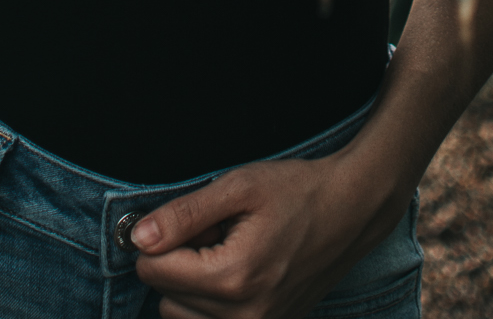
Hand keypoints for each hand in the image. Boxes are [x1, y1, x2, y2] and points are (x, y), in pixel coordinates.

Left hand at [132, 153, 398, 318]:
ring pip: (182, 316)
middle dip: (181, 262)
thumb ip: (185, 213)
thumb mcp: (240, 186)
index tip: (202, 221)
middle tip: (221, 233)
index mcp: (232, 276)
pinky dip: (213, 302)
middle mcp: (243, 314)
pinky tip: (241, 272)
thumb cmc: (299, 190)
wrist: (354, 208)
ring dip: (194, 286)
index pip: (152, 270)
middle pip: (164, 297)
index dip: (166, 238)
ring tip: (231, 252)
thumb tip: (137, 238)